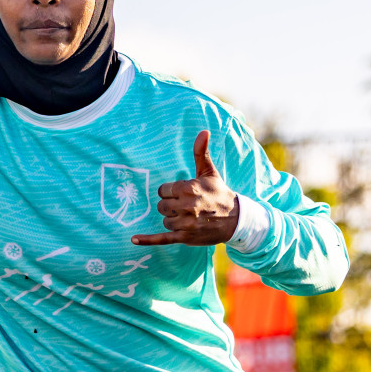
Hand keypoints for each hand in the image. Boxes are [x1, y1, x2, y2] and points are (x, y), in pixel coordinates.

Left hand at [132, 131, 238, 246]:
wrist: (237, 220)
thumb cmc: (219, 193)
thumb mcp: (209, 172)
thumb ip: (201, 153)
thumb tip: (203, 131)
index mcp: (189, 188)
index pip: (162, 190)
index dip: (171, 192)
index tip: (184, 194)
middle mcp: (187, 206)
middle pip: (161, 205)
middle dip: (171, 205)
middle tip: (188, 206)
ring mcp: (186, 223)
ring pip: (164, 219)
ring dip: (173, 219)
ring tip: (190, 217)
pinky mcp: (185, 237)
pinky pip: (162, 238)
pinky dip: (148, 240)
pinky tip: (133, 239)